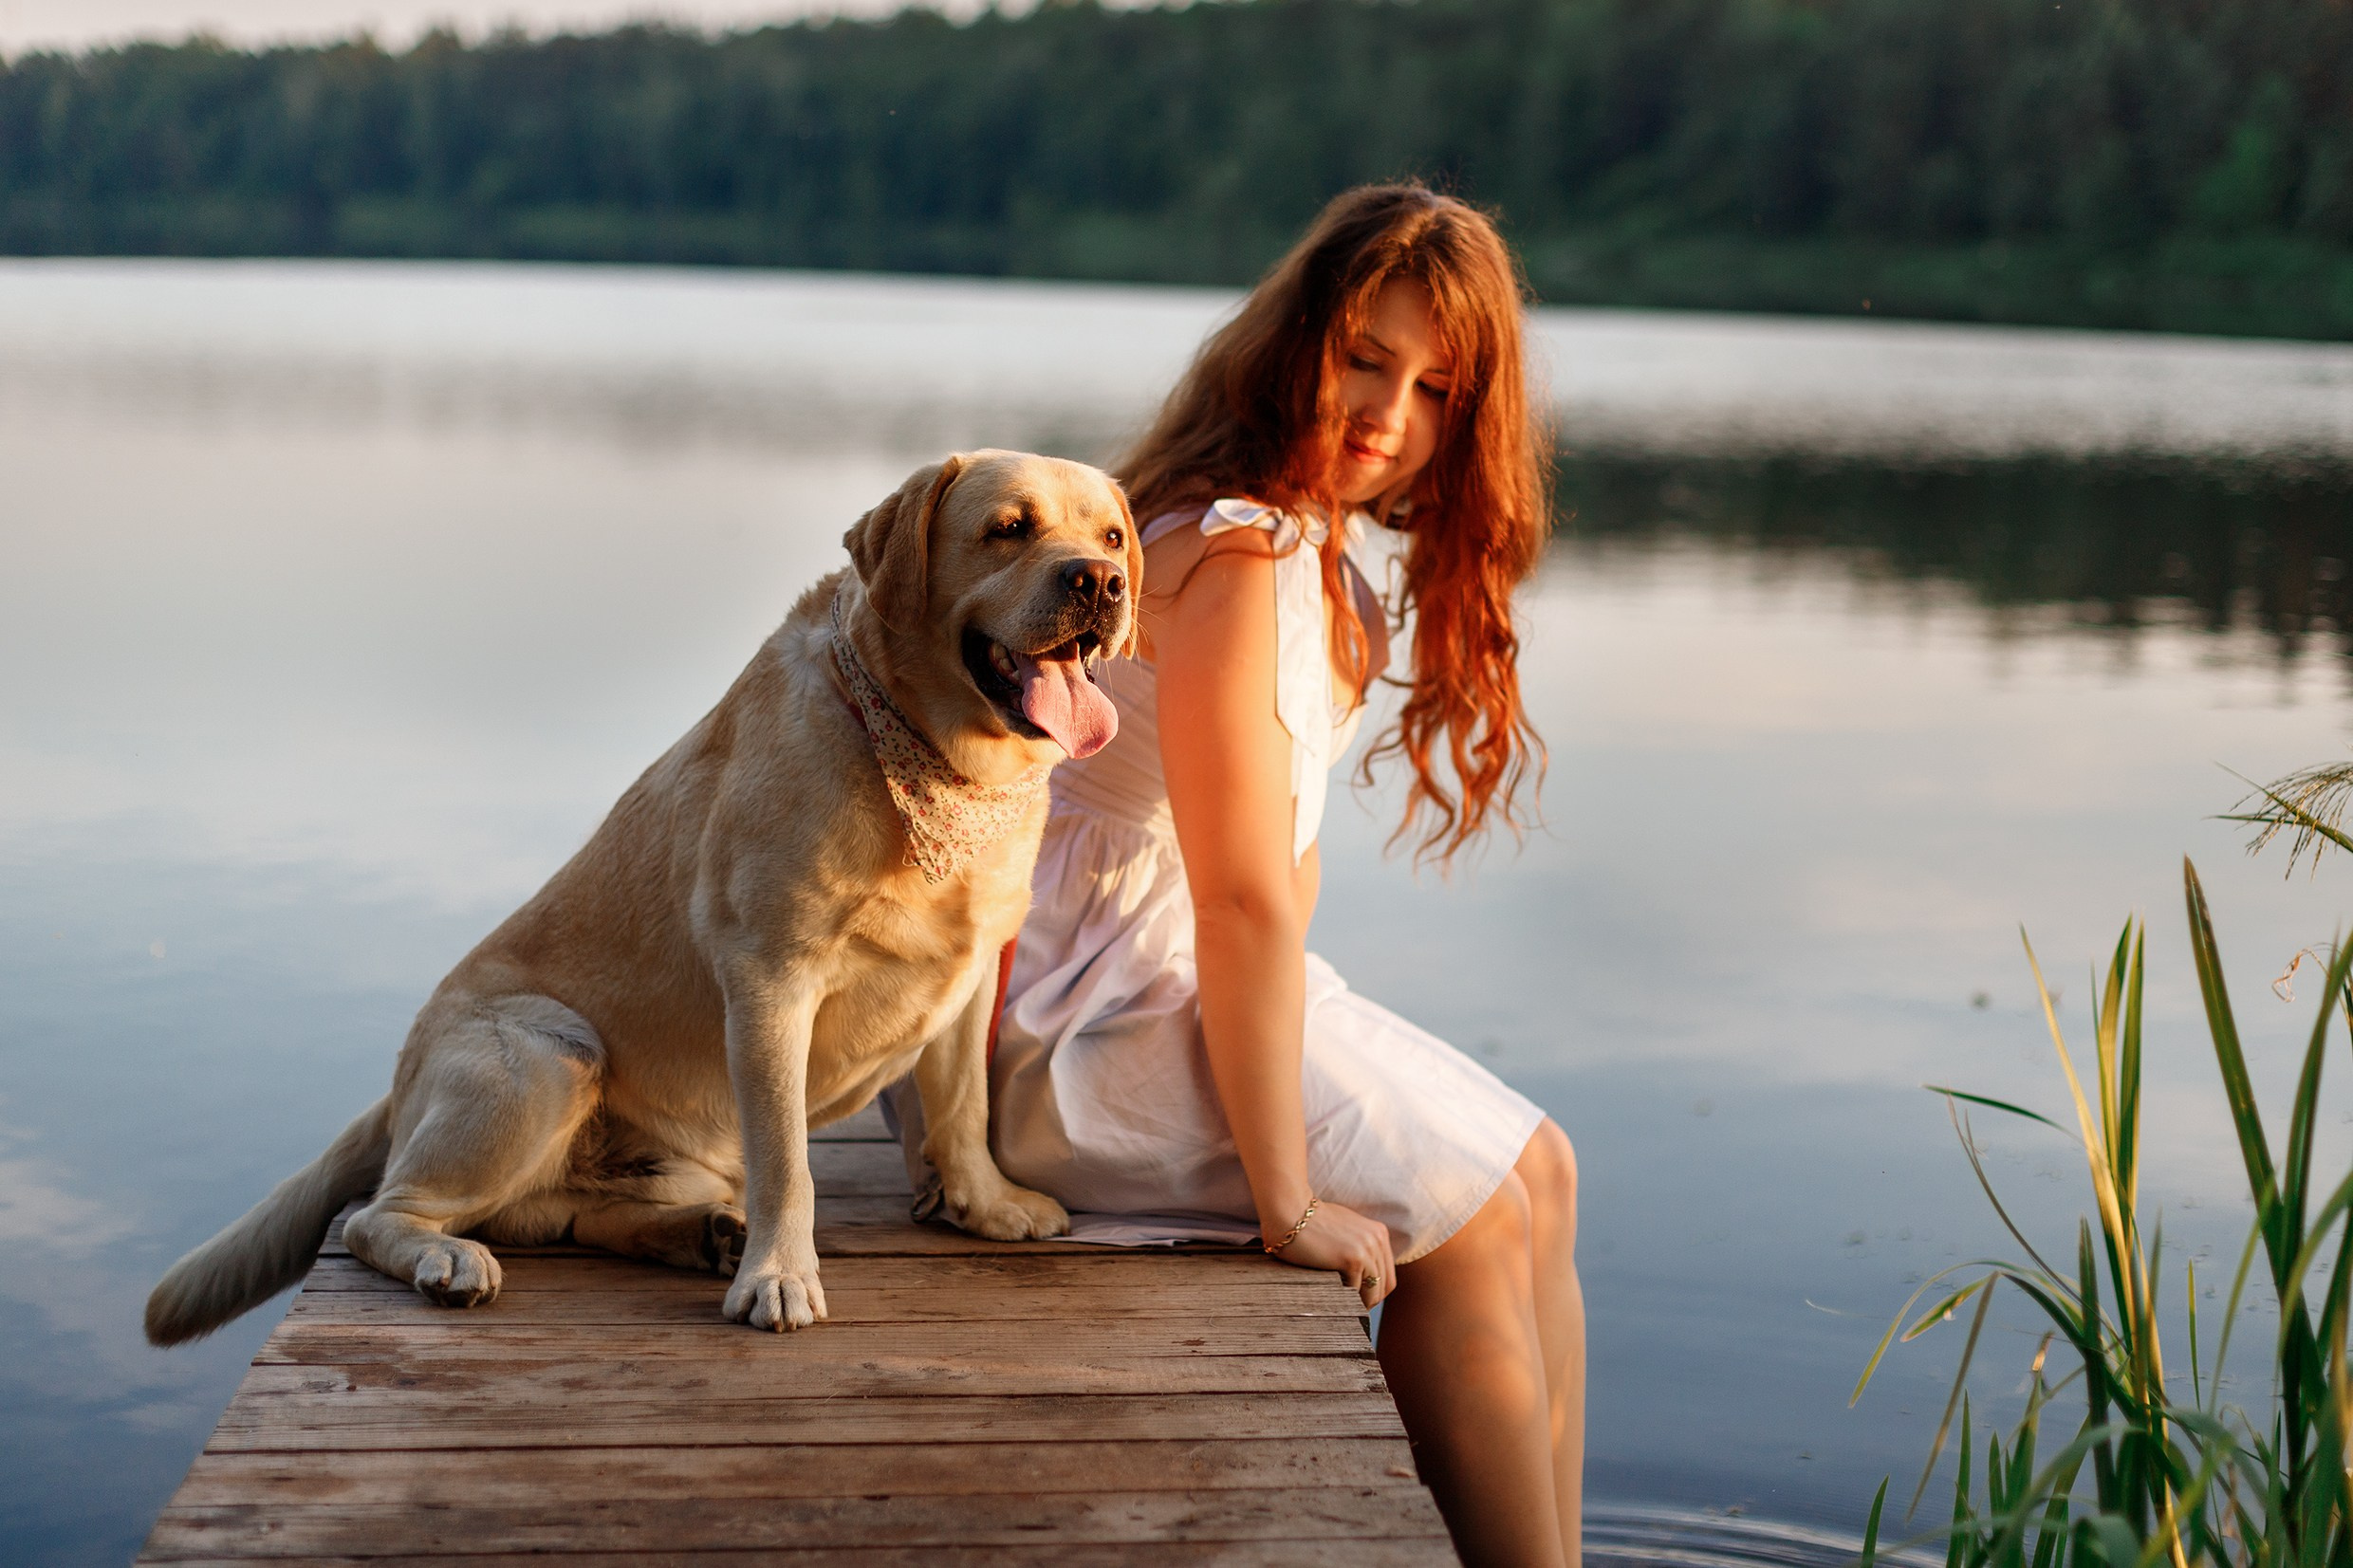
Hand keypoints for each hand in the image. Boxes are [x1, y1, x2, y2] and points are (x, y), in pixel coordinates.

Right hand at [1265, 1198, 1395, 1307]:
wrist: (1290, 1210)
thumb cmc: (1308, 1221)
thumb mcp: (1343, 1228)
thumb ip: (1357, 1245)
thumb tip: (1360, 1273)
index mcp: (1378, 1232)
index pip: (1387, 1274)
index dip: (1374, 1290)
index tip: (1358, 1299)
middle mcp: (1378, 1240)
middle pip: (1385, 1285)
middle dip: (1369, 1301)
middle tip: (1350, 1309)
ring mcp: (1367, 1249)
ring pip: (1373, 1293)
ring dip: (1358, 1303)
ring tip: (1341, 1307)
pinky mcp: (1353, 1259)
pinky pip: (1355, 1291)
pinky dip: (1344, 1298)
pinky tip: (1331, 1297)